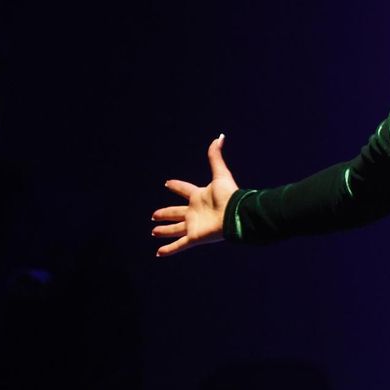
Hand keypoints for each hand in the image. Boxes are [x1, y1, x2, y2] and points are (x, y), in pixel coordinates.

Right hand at [151, 134, 239, 255]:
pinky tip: (159, 252)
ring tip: (154, 231)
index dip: (177, 186)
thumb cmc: (229, 195)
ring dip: (164, 231)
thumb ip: (216, 157)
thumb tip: (219, 137)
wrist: (236, 214)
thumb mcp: (221, 174)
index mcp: (200, 196)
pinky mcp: (194, 237)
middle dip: (165, 213)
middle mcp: (195, 211)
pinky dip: (169, 249)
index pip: (185, 190)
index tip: (167, 183)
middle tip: (154, 215)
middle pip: (176, 212)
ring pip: (175, 229)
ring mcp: (194, 225)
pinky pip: (179, 245)